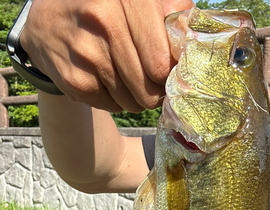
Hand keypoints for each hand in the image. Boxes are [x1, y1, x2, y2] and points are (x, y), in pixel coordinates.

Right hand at [20, 0, 193, 111]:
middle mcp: (103, 22)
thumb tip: (192, 41)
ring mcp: (86, 54)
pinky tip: (107, 80)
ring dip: (137, 97)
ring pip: (133, 102)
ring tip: (127, 78)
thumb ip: (169, 11)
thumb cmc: (102, 9)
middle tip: (151, 80)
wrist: (45, 22)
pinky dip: (117, 100)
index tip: (166, 70)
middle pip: (149, 86)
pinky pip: (114, 107)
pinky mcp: (75, 81)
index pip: (162, 60)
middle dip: (155, 89)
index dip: (169, 72)